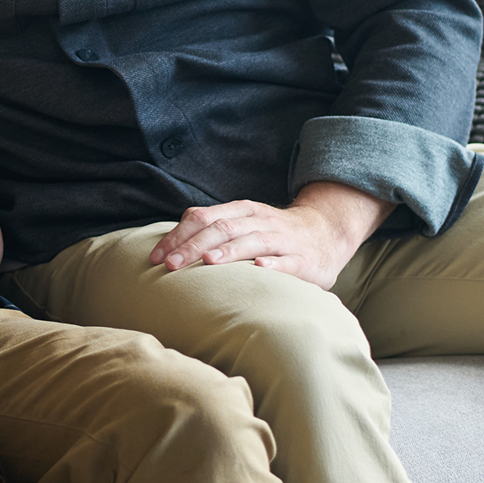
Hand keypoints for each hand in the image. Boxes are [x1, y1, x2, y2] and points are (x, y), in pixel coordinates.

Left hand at [148, 181, 392, 289]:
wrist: (328, 231)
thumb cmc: (274, 233)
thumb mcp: (243, 223)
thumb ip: (212, 230)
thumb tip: (168, 248)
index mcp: (241, 211)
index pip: (202, 218)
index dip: (177, 236)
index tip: (155, 257)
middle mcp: (259, 221)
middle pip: (222, 229)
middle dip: (193, 246)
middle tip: (170, 265)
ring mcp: (282, 240)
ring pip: (252, 241)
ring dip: (229, 251)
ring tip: (208, 262)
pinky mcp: (304, 260)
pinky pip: (287, 262)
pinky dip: (273, 266)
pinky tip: (259, 271)